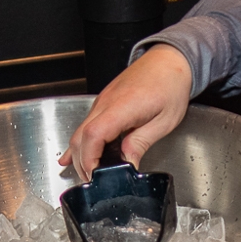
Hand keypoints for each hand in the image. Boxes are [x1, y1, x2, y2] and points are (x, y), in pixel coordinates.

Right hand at [60, 44, 193, 178]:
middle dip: (83, 163)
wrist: (170, 60)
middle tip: (95, 182)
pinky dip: (79, 143)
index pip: (94, 135)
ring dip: (81, 154)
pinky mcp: (103, 103)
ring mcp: (102, 102)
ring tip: (90, 174)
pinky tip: (69, 156)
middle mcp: (106, 103)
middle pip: (81, 136)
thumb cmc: (171, 84)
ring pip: (80, 131)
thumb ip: (141, 143)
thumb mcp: (164, 121)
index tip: (95, 176)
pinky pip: (85, 125)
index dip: (90, 158)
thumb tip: (128, 165)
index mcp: (122, 107)